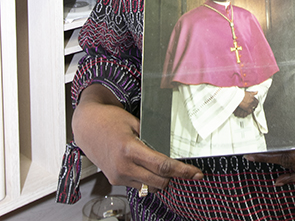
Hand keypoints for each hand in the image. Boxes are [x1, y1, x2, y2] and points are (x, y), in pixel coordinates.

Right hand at [72, 84, 203, 191]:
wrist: (86, 126)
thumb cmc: (109, 119)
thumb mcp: (134, 122)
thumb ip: (152, 136)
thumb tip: (170, 146)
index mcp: (130, 149)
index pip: (162, 166)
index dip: (182, 171)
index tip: (196, 173)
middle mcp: (123, 166)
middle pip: (160, 181)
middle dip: (174, 176)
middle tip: (183, 169)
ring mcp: (118, 176)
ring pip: (150, 187)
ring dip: (160, 179)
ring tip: (162, 165)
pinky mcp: (115, 180)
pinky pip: (139, 185)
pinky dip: (147, 179)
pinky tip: (147, 166)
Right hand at [233, 90, 257, 117]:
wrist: (237, 96)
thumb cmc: (241, 94)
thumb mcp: (248, 92)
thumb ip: (253, 92)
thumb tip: (257, 92)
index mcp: (252, 97)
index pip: (257, 101)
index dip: (256, 103)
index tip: (255, 103)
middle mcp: (252, 100)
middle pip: (255, 105)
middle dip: (254, 106)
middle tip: (253, 107)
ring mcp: (250, 104)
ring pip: (253, 108)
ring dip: (252, 108)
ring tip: (250, 109)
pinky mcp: (247, 108)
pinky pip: (250, 111)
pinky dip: (249, 111)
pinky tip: (248, 111)